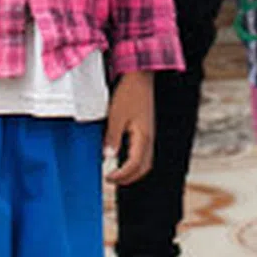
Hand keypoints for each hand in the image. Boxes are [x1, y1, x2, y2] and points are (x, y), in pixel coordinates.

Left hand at [105, 71, 154, 185]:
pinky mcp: (146, 128)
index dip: (121, 175)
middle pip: (144, 167)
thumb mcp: (116, 115)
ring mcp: (148, 133)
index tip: (108, 178)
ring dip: (132, 170)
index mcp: (143, 136)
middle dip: (129, 178)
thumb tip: (107, 157)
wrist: (139, 76)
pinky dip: (134, 159)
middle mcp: (149, 137)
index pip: (134, 165)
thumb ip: (112, 137)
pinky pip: (143, 151)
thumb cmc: (129, 93)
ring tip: (117, 172)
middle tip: (112, 180)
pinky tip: (121, 155)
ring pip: (145, 160)